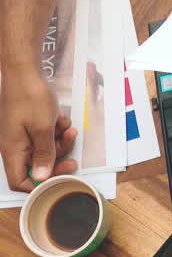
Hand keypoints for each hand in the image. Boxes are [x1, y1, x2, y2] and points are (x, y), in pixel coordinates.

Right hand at [0, 67, 77, 191]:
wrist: (25, 72)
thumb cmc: (30, 97)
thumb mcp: (42, 128)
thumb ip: (43, 154)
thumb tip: (42, 177)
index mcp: (13, 151)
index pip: (19, 181)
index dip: (38, 185)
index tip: (58, 179)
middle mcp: (15, 145)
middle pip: (37, 165)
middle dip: (57, 159)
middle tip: (74, 159)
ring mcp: (22, 134)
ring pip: (45, 149)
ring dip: (59, 141)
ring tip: (67, 127)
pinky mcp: (30, 124)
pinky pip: (46, 134)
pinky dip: (55, 128)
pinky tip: (60, 117)